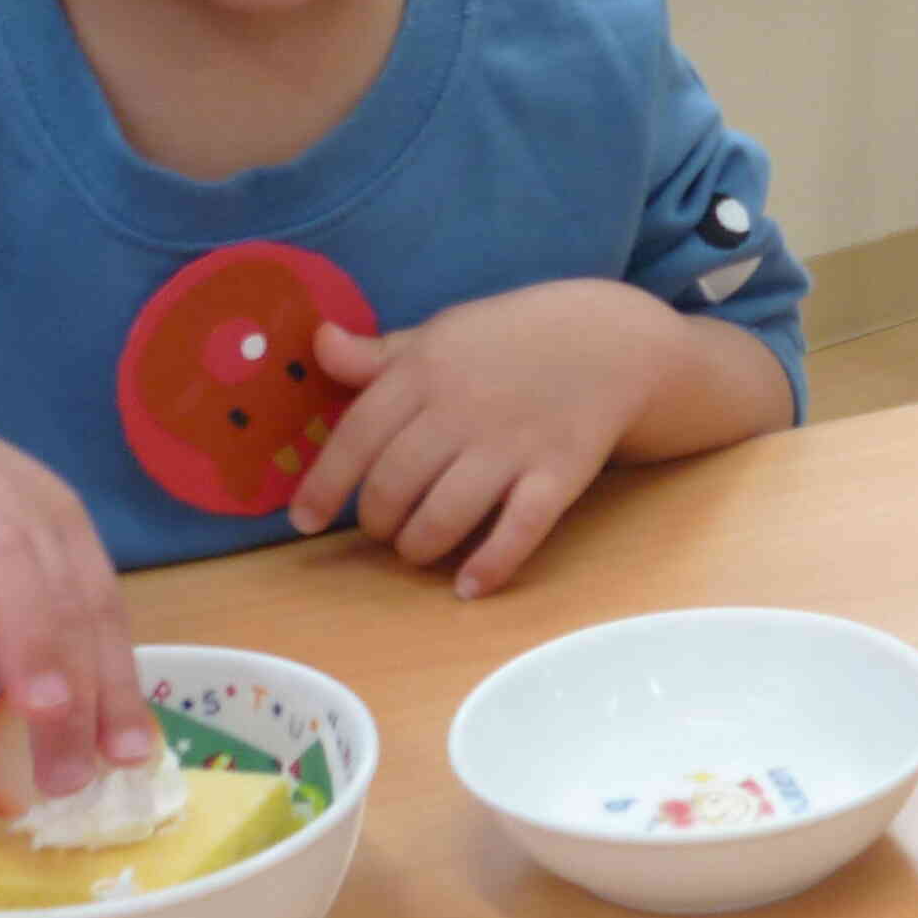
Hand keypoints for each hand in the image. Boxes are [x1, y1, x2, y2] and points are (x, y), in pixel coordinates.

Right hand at [0, 351, 151, 796]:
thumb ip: (20, 635)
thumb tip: (62, 726)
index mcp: (54, 524)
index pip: (99, 609)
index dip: (119, 682)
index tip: (131, 757)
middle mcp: (12, 507)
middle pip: (64, 597)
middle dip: (81, 687)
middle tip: (78, 776)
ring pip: (2, 567)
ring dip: (29, 641)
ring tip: (41, 718)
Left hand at [290, 282, 660, 595]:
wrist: (612, 339)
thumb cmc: (514, 338)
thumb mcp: (445, 331)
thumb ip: (380, 354)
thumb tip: (318, 345)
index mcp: (426, 369)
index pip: (357, 436)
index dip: (324, 485)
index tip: (304, 521)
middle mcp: (463, 408)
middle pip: (395, 486)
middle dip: (377, 522)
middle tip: (382, 530)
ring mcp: (513, 443)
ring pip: (444, 516)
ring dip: (419, 548)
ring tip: (417, 551)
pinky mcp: (559, 472)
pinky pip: (519, 531)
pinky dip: (489, 565)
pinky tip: (469, 585)